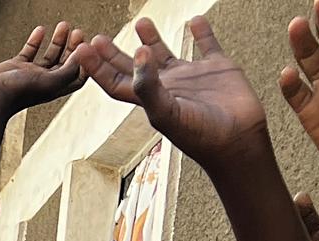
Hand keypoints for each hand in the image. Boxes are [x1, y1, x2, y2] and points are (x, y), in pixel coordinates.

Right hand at [0, 21, 85, 115]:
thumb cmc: (16, 94)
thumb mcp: (49, 82)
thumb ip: (68, 70)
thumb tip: (82, 55)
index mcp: (55, 88)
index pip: (77, 76)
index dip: (86, 63)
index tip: (90, 48)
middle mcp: (44, 81)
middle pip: (65, 63)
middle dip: (74, 47)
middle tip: (78, 32)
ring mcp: (31, 74)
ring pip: (50, 55)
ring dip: (58, 40)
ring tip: (63, 25)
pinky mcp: (17, 67)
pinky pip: (30, 51)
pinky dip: (36, 40)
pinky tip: (40, 30)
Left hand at [78, 15, 268, 168]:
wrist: (236, 141)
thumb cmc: (199, 135)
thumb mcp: (165, 112)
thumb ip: (148, 86)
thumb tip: (138, 54)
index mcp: (149, 100)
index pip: (115, 82)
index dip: (97, 68)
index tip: (82, 50)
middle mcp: (167, 87)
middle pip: (133, 68)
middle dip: (114, 54)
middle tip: (97, 38)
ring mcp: (191, 77)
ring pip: (166, 54)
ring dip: (152, 39)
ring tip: (140, 21)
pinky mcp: (217, 69)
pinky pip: (207, 45)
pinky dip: (202, 32)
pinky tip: (194, 20)